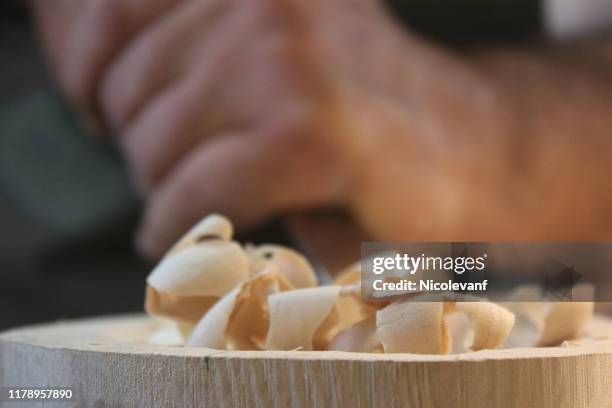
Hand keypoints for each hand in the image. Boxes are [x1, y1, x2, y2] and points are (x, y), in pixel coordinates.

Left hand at [33, 0, 516, 257]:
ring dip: (159, 187)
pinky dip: (179, 223)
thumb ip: (195, 39)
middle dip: (135, 141)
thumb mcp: (273, 42)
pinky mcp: (311, 139)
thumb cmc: (355, 107)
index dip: (86, 67)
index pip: (117, 7)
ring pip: (158, 144)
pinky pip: (198, 190)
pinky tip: (176, 232)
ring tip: (183, 198)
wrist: (463, 148)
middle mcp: (268, 3)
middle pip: (131, 87)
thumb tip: (91, 76)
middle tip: (162, 168)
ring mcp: (291, 67)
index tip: (89, 108)